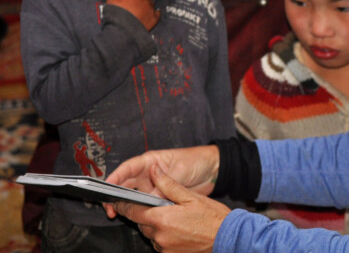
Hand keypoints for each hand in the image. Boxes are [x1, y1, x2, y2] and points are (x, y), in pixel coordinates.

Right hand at [104, 145, 219, 218]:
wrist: (212, 170)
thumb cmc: (196, 161)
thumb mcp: (180, 169)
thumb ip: (164, 181)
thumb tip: (150, 193)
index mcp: (151, 161)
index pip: (128, 168)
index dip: (115, 176)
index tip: (106, 186)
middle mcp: (148, 173)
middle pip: (125, 183)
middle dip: (115, 194)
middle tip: (110, 207)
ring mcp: (153, 185)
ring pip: (133, 195)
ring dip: (125, 204)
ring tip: (117, 214)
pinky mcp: (159, 196)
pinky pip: (145, 203)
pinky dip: (139, 209)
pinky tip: (134, 217)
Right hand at [106, 0, 159, 29]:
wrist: (124, 33)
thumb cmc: (116, 17)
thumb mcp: (110, 2)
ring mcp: (150, 9)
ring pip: (149, 1)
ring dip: (144, 2)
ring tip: (137, 8)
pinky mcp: (154, 19)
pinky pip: (156, 12)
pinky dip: (153, 12)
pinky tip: (151, 13)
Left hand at [112, 165, 229, 252]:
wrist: (228, 238)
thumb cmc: (212, 217)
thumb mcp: (191, 196)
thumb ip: (168, 185)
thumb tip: (154, 171)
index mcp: (162, 219)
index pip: (133, 211)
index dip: (124, 205)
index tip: (118, 200)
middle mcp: (159, 236)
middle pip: (141, 223)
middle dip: (145, 213)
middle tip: (160, 206)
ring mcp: (164, 248)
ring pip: (150, 233)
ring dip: (156, 225)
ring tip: (174, 217)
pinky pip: (160, 243)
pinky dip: (164, 235)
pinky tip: (178, 228)